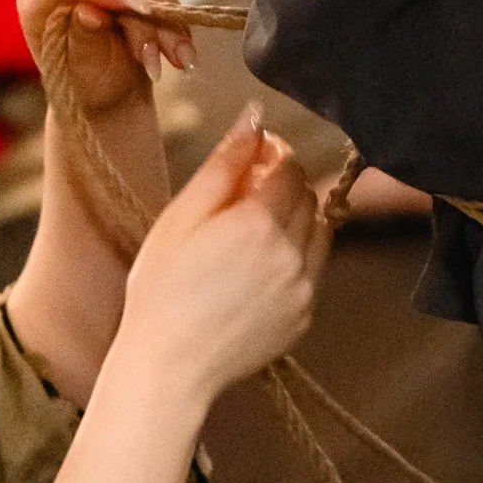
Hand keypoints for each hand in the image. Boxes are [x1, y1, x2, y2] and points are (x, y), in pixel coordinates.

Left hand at [17, 0, 195, 113]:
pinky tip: (184, 49)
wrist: (108, 91)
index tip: (138, 6)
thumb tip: (88, 12)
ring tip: (181, 60)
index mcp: (36, 1)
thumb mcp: (84, 75)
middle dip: (148, 15)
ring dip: (168, 20)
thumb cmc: (87, 88)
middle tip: (171, 54)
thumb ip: (84, 43)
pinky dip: (174, 17)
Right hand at [116, 111, 326, 417]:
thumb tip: (253, 117)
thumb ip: (223, 164)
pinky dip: (295, 260)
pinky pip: (313, 272)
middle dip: (283, 187)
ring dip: (296, 221)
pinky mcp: (303, 317)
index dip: (272, 156)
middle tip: (243, 199)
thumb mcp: (180, 218)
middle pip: (309, 197)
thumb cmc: (162, 291)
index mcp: (259, 223)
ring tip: (252, 235)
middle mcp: (292, 254)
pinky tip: (255, 272)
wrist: (169, 365)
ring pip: (320, 232)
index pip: (291, 167)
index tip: (250, 161)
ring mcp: (303, 289)